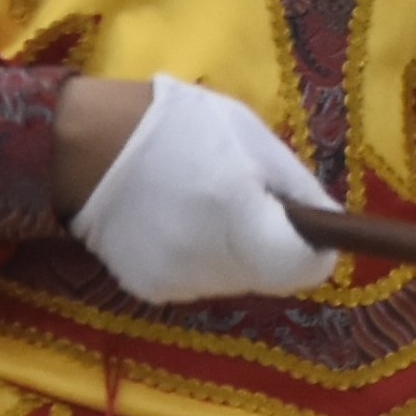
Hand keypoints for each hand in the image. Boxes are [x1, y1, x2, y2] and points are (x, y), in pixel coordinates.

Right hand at [64, 76, 336, 302]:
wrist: (86, 141)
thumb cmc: (178, 126)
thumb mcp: (250, 136)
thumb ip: (296, 185)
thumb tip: (330, 223)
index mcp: (241, 220)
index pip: (306, 269)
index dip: (314, 247)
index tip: (304, 222)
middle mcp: (211, 264)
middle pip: (271, 278)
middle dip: (273, 245)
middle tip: (246, 198)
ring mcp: (176, 283)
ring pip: (234, 281)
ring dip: (236, 252)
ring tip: (205, 203)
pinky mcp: (147, 290)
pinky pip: (196, 280)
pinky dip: (198, 257)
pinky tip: (176, 219)